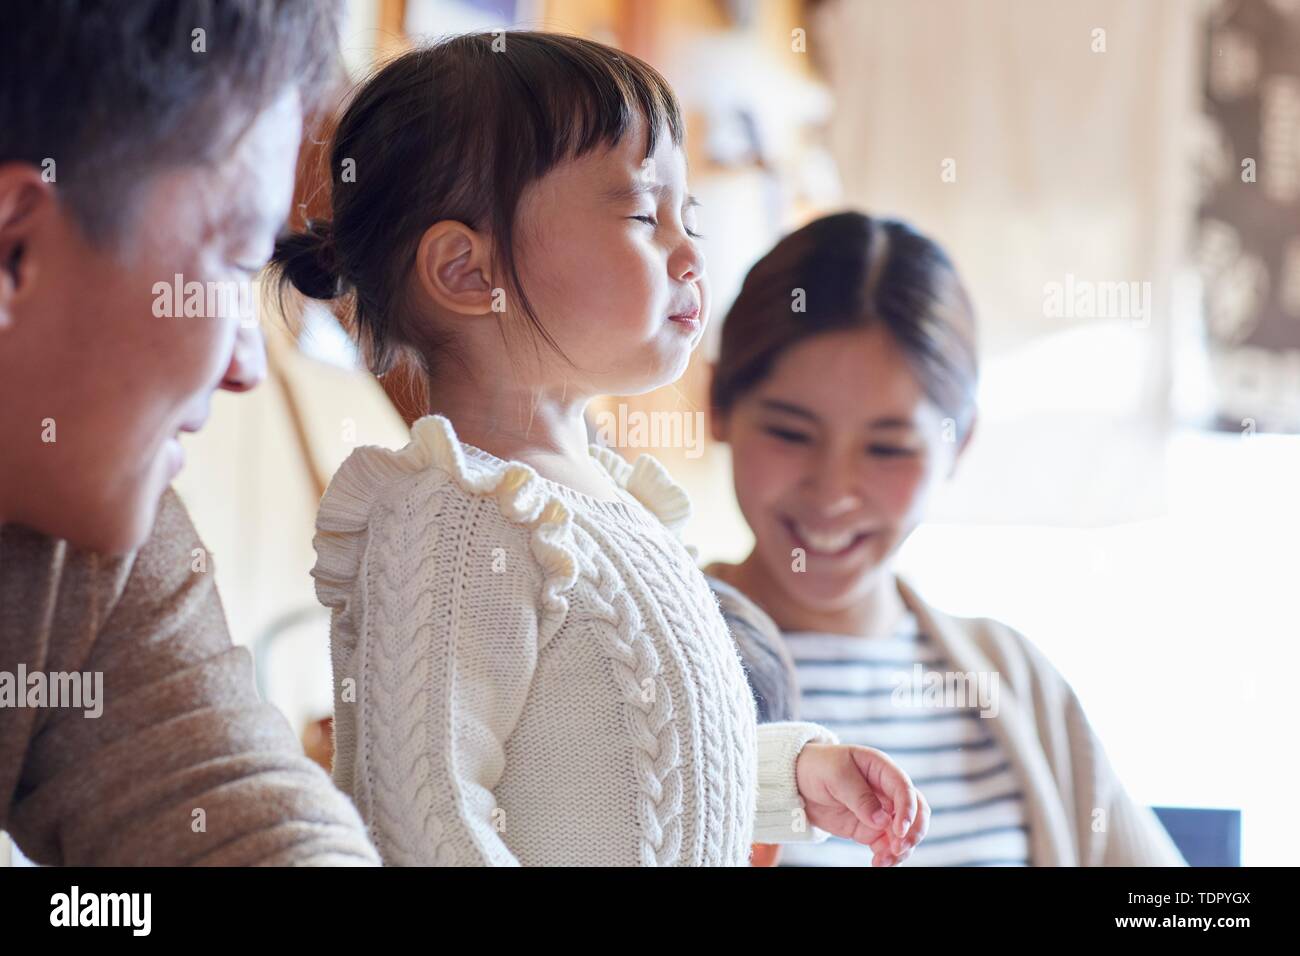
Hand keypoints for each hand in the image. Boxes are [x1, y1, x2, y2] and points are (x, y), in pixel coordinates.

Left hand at [794, 743, 928, 866]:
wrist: (799, 782)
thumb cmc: (819, 767)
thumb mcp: (835, 775)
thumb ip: (859, 797)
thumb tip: (882, 821)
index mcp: (881, 769)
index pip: (904, 789)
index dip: (907, 810)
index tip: (898, 830)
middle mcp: (887, 790)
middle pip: (917, 811)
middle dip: (913, 832)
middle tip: (899, 849)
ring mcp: (882, 811)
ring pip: (905, 832)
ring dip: (901, 849)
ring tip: (884, 861)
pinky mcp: (871, 829)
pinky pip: (888, 844)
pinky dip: (888, 856)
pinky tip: (878, 864)